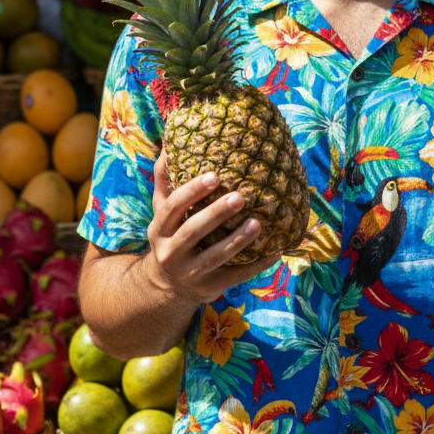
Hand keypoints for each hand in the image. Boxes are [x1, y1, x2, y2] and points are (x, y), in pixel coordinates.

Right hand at [144, 150, 278, 304]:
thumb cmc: (171, 236)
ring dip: (237, 240)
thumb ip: (165, 181)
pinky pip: (236, 276)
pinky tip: (275, 250)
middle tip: (240, 196)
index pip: (173, 207)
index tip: (215, 175)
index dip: (192, 191)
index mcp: (159, 229)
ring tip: (257, 223)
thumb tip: (170, 144)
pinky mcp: (209, 288)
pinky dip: (256, 264)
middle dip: (216, 214)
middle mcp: (170, 253)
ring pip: (215, 257)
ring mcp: (190, 273)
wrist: (166, 286)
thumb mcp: (162, 212)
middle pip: (193, 231)